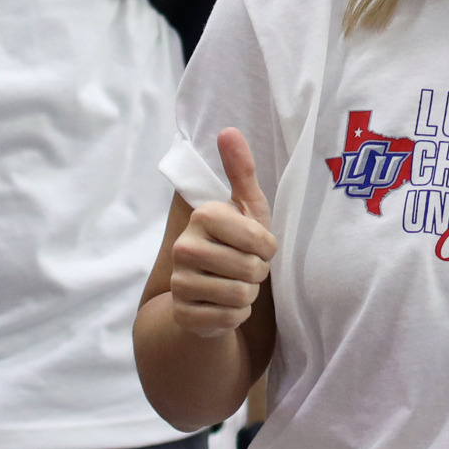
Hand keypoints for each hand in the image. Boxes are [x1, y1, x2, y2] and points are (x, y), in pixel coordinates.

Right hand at [167, 128, 276, 338]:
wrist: (206, 291)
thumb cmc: (236, 243)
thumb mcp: (247, 207)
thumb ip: (241, 171)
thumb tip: (228, 130)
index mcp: (204, 216)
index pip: (261, 240)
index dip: (268, 248)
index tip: (257, 245)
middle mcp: (185, 247)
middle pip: (252, 270)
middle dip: (258, 273)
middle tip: (245, 268)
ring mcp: (180, 282)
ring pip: (241, 296)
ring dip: (247, 294)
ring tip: (234, 283)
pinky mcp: (183, 313)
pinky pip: (229, 318)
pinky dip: (235, 315)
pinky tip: (223, 305)